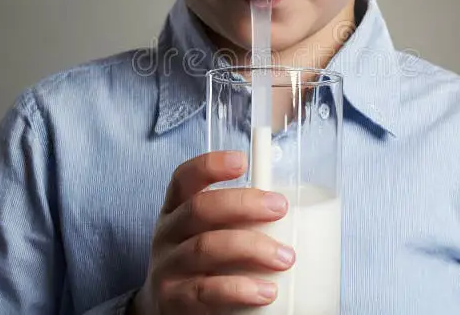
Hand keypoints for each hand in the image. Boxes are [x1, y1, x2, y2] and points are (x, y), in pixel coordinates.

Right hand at [130, 151, 293, 314]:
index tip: (242, 161)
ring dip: (252, 247)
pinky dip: (241, 289)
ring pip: (206, 248)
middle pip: (200, 208)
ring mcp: (167, 268)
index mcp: (176, 210)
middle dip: (243, 204)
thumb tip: (293, 205)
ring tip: (285, 257)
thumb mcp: (208, 233)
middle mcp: (167, 234)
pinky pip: (207, 291)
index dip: (210, 165)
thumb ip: (235, 218)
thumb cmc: (202, 265)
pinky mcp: (174, 300)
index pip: (183, 178)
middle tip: (279, 207)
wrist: (166, 311)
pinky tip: (267, 291)